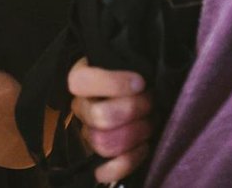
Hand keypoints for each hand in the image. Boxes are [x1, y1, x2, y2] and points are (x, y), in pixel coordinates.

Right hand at [68, 58, 152, 181]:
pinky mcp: (101, 157)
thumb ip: (134, 62)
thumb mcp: (134, 63)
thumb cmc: (138, 78)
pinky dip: (126, 162)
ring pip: (104, 143)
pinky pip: (105, 170)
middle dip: (132, 110)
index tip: (140, 82)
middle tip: (151, 102)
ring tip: (150, 122)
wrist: (143, 97)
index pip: (80, 82)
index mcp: (82, 80)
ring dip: (136, 133)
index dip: (111, 84)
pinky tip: (144, 147)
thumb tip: (144, 76)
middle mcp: (81, 107)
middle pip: (99, 117)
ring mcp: (89, 133)